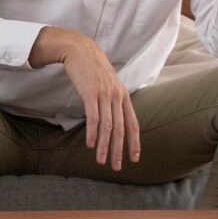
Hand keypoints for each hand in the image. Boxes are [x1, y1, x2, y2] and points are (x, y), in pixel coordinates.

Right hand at [31, 27, 140, 170]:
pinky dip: (93, 132)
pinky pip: (93, 116)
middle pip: (121, 128)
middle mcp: (117, 96)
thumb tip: (113, 120)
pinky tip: (91, 145)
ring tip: (101, 161)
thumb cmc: (94, 71)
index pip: (133, 123)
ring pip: (108, 125)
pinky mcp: (91, 93)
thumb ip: (113, 102)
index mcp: (124, 97)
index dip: (134, 142)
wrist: (82, 51)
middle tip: (117, 166)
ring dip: (104, 146)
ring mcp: (105, 95)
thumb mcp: (109, 86)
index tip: (135, 158)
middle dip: (119, 149)